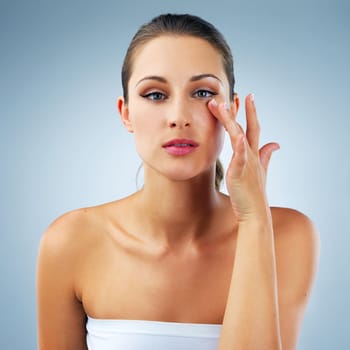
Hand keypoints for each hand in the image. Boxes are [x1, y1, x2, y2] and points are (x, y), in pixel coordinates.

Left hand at [208, 94, 279, 221]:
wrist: (255, 212)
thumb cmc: (255, 192)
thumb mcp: (262, 170)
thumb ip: (267, 155)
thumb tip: (275, 143)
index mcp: (254, 154)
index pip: (252, 128)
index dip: (249, 112)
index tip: (245, 97)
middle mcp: (251, 155)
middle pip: (245, 128)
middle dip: (239, 110)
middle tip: (233, 93)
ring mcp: (246, 163)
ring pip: (238, 137)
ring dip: (230, 120)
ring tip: (221, 106)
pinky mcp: (240, 173)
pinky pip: (240, 158)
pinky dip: (240, 147)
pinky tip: (238, 136)